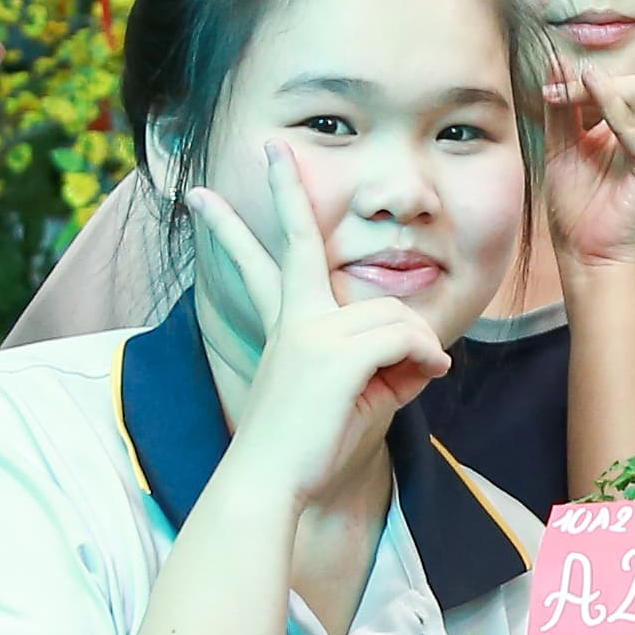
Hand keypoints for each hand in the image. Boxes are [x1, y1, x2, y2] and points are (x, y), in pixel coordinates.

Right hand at [186, 141, 453, 497]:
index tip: (204, 198)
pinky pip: (405, 334)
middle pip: (297, 243)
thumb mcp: (354, 397)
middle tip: (270, 149)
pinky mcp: (334, 354)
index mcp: (286, 328)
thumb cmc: (307, 452)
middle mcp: (294, 320)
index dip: (236, 231)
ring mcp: (311, 333)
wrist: (267, 486)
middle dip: (283, 191)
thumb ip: (382, 362)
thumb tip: (425, 347)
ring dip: (417, 345)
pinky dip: (426, 355)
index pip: (264, 266)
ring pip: (393, 312)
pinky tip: (429, 375)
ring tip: (418, 377)